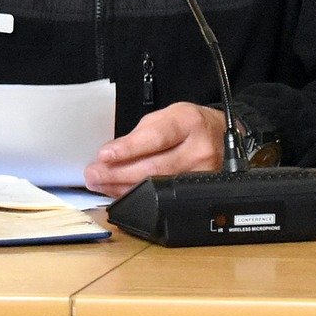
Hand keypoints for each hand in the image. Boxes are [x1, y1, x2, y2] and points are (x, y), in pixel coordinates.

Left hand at [84, 102, 225, 197]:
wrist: (221, 136)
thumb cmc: (189, 125)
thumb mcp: (166, 117)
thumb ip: (139, 135)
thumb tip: (109, 156)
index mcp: (189, 122)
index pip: (156, 137)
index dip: (128, 148)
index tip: (104, 155)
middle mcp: (200, 149)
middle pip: (155, 167)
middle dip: (118, 173)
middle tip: (93, 174)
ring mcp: (204, 174)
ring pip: (157, 185)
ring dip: (122, 187)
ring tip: (100, 183)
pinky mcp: (200, 192)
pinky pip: (163, 197)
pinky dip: (137, 195)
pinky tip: (120, 192)